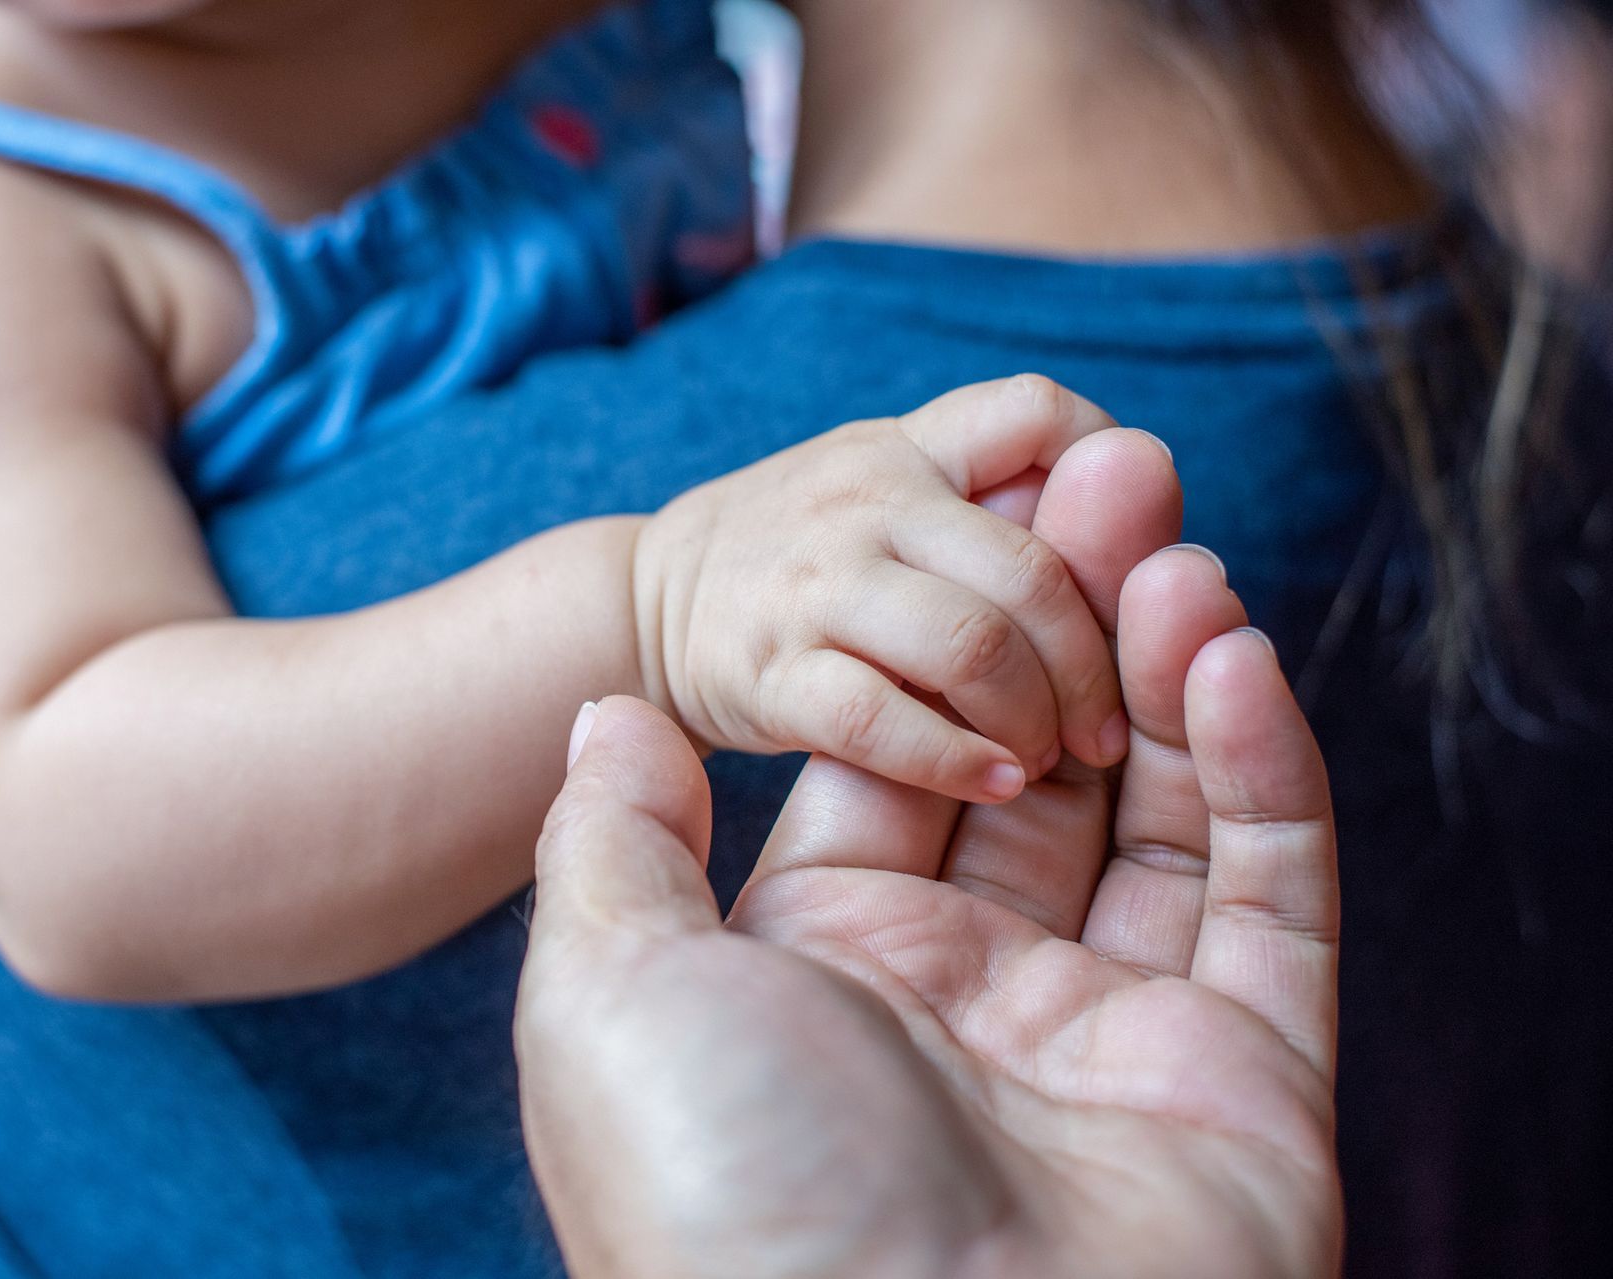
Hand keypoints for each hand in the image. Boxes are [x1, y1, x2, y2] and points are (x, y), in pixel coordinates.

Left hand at [518, 556, 1340, 1273]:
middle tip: (1112, 478)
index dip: (936, 642)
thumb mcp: (609, 995)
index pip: (899, 759)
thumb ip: (614, 845)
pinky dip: (1257, 769)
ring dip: (1166, 666)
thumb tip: (601, 715)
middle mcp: (967, 995)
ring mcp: (1107, 1037)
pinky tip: (1227, 653)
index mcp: (825, 965)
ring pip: (1157, 815)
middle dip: (1068, 622)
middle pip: (1035, 766)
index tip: (979, 518)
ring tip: (1172, 535)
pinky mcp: (1239, 1079)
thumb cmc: (726, 1195)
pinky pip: (1262, 898)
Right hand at [632, 376, 1158, 802]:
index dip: (1109, 477)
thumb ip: (993, 498)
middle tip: (1110, 727)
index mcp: (908, 447)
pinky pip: (880, 720)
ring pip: (973, 646)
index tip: (1130, 573)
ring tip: (1046, 760)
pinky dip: (953, 762)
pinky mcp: (770, 672)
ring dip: (1035, 718)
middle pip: (1032, 568)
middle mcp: (867, 500)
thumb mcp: (885, 486)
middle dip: (1096, 662)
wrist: (646, 600)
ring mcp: (815, 584)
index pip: (1034, 414)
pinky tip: (992, 784)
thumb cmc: (803, 554)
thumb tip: (1138, 538)